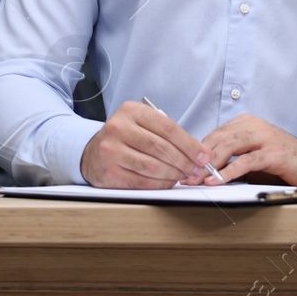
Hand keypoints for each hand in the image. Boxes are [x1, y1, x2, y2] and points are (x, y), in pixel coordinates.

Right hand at [79, 100, 214, 187]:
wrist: (93, 152)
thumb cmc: (125, 137)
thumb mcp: (142, 124)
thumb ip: (167, 134)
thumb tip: (199, 152)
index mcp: (130, 111)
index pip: (167, 127)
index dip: (189, 144)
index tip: (203, 155)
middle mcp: (118, 128)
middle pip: (161, 147)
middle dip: (184, 161)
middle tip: (197, 169)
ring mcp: (111, 151)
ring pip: (152, 166)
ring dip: (173, 173)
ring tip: (184, 175)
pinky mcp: (109, 172)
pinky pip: (142, 181)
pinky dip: (159, 184)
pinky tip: (168, 182)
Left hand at [185, 113, 296, 185]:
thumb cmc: (280, 162)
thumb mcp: (251, 156)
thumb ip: (230, 158)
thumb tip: (201, 170)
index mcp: (246, 123)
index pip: (214, 134)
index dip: (197, 151)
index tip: (184, 168)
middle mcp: (254, 125)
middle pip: (219, 138)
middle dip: (199, 159)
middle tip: (185, 176)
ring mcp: (265, 137)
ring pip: (229, 146)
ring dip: (210, 165)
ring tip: (197, 179)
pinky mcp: (274, 153)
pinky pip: (246, 161)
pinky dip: (229, 172)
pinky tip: (217, 181)